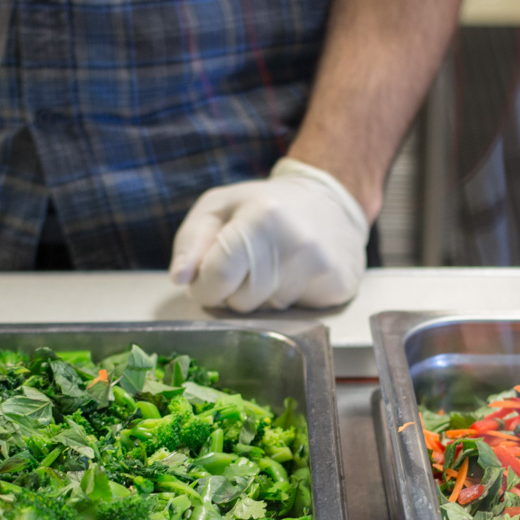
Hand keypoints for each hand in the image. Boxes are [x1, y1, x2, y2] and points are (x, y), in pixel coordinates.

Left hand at [169, 158, 368, 311]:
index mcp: (261, 218)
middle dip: (233, 290)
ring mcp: (321, 268)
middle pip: (240, 302)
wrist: (330, 202)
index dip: (205, 285)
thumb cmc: (262, 206)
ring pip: (265, 313)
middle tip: (248, 262)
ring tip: (273, 264)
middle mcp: (295, 244)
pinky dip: (286, 301)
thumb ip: (190, 243)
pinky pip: (295, 317)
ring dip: (260, 296)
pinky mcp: (338, 287)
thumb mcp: (217, 207)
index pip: (217, 277)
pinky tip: (295, 274)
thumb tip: (180, 278)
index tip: (209, 276)